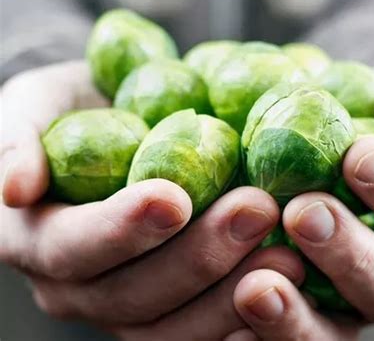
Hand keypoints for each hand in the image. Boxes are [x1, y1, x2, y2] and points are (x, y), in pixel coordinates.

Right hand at [0, 61, 304, 339]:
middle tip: (258, 211)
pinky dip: (246, 317)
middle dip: (199, 258)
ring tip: (291, 256)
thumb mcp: (34, 109)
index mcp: (37, 239)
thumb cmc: (69, 114)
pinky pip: (203, 331)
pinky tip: (288, 291)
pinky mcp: (167, 311)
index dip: (121, 229)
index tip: (175, 196)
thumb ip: (17, 143)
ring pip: (173, 327)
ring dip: (232, 295)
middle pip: (133, 295)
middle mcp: (77, 287)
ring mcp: (123, 307)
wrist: (103, 132)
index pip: (73, 247)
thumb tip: (15, 187)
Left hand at [225, 61, 373, 339]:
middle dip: (352, 255)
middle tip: (304, 213)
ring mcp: (343, 309)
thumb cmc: (361, 124)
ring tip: (256, 287)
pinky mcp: (297, 322)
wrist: (308, 149)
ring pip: (335, 336)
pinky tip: (229, 322)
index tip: (360, 155)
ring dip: (298, 317)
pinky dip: (259, 339)